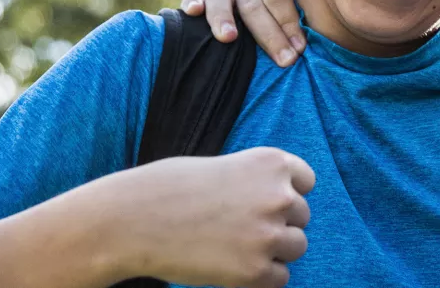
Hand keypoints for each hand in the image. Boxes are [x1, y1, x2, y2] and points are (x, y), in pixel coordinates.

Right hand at [99, 147, 314, 287]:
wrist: (133, 220)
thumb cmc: (169, 189)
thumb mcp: (222, 166)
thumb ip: (256, 181)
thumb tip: (281, 202)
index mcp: (271, 163)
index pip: (306, 181)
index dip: (286, 193)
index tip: (263, 202)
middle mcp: (279, 196)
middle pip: (301, 217)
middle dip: (276, 223)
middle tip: (237, 227)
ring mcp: (269, 234)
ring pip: (296, 247)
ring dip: (272, 251)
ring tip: (233, 247)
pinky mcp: (256, 270)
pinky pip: (280, 278)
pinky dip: (259, 277)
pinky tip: (229, 266)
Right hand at [181, 0, 308, 66]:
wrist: (272, 27)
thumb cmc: (292, 22)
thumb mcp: (306, 2)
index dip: (289, 19)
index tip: (300, 47)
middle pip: (252, 4)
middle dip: (269, 34)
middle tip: (285, 59)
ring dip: (223, 17)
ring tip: (229, 38)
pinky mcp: (204, 2)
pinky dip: (192, 2)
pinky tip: (192, 12)